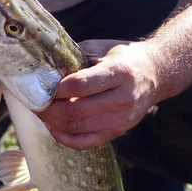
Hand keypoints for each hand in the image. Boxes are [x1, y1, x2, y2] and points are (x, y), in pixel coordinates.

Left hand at [36, 39, 164, 150]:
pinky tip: (53, 127)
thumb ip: (77, 57)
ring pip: (78, 127)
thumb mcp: (103, 48)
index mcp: (119, 72)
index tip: (41, 86)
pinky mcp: (118, 132)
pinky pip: (86, 142)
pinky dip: (65, 138)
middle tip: (34, 102)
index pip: (81, 85)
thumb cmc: (125, 58)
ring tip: (40, 112)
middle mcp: (122, 98)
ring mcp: (121, 119)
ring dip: (53, 122)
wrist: (157, 74)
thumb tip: (46, 68)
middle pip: (77, 110)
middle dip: (49, 108)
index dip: (57, 89)